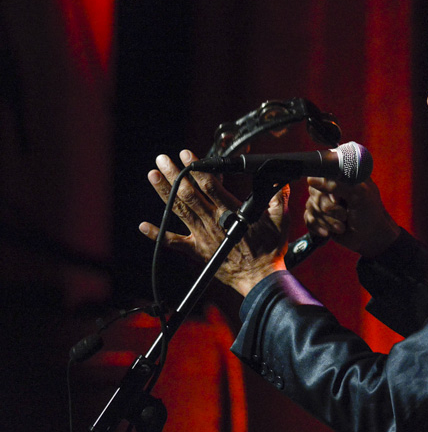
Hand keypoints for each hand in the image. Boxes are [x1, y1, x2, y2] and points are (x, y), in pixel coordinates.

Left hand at [139, 149, 289, 295]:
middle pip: (189, 194)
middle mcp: (212, 222)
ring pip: (179, 211)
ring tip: (153, 175)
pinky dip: (158, 234)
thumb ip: (278, 199)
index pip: (210, 185)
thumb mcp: (279, 221)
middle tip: (163, 159)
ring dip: (164, 192)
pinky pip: (174, 242)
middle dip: (175, 175)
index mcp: (231, 213)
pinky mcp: (197, 250)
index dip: (197, 168)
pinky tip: (143, 225)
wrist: (259, 277)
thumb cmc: (269, 250)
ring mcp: (202, 236)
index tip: (186, 154)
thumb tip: (280, 180)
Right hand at [304, 177, 399, 257]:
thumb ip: (337, 185)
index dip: (327, 189)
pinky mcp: (319, 216)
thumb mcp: (358, 195)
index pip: (322, 174)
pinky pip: (308, 219)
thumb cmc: (369, 214)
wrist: (370, 238)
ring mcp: (324, 201)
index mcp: (343, 176)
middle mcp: (332, 186)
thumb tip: (311, 180)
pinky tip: (329, 232)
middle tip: (344, 216)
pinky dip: (318, 227)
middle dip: (330, 209)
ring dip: (327, 220)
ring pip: (311, 207)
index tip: (338, 200)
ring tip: (342, 227)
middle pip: (314, 192)